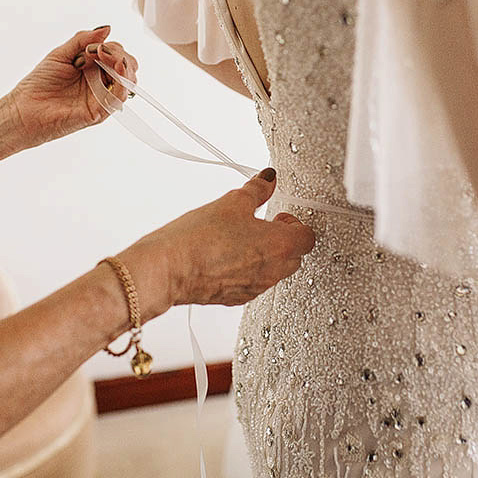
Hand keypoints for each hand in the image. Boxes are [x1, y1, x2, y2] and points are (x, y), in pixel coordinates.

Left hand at [0, 26, 137, 149]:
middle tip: (99, 51)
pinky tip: (115, 70)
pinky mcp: (100, 112)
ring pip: (127, 80)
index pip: (116, 54)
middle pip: (126, 66)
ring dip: (122, 64)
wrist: (24, 108)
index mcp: (93, 69)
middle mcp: (100, 83)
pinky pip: (119, 97)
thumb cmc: (38, 84)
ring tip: (105, 56)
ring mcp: (102, 97)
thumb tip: (107, 28)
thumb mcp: (61, 53)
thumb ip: (83, 40)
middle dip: (119, 54)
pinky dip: (122, 82)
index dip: (110, 47)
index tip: (92, 47)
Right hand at [129, 169, 315, 309]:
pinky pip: (253, 283)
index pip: (307, 237)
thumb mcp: (233, 202)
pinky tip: (227, 256)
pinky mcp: (235, 298)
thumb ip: (257, 190)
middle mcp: (273, 271)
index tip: (280, 215)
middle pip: (294, 256)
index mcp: (280, 246)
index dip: (296, 224)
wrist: (169, 269)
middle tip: (265, 225)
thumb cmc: (200, 238)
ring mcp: (255, 288)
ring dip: (266, 255)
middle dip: (284, 240)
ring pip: (274, 271)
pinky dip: (247, 270)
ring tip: (242, 239)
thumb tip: (268, 179)